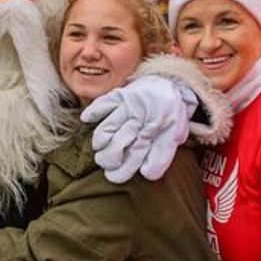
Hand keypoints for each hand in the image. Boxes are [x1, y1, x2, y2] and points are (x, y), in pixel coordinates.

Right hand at [81, 75, 196, 182]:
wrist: (171, 83)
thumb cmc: (170, 115)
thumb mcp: (174, 136)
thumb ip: (162, 156)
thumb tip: (146, 174)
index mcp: (156, 129)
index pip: (136, 154)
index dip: (123, 169)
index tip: (114, 177)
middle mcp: (141, 117)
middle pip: (118, 142)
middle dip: (109, 158)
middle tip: (106, 163)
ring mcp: (129, 105)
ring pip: (108, 126)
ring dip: (100, 141)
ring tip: (99, 148)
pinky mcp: (120, 94)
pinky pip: (103, 103)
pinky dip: (93, 112)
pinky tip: (86, 120)